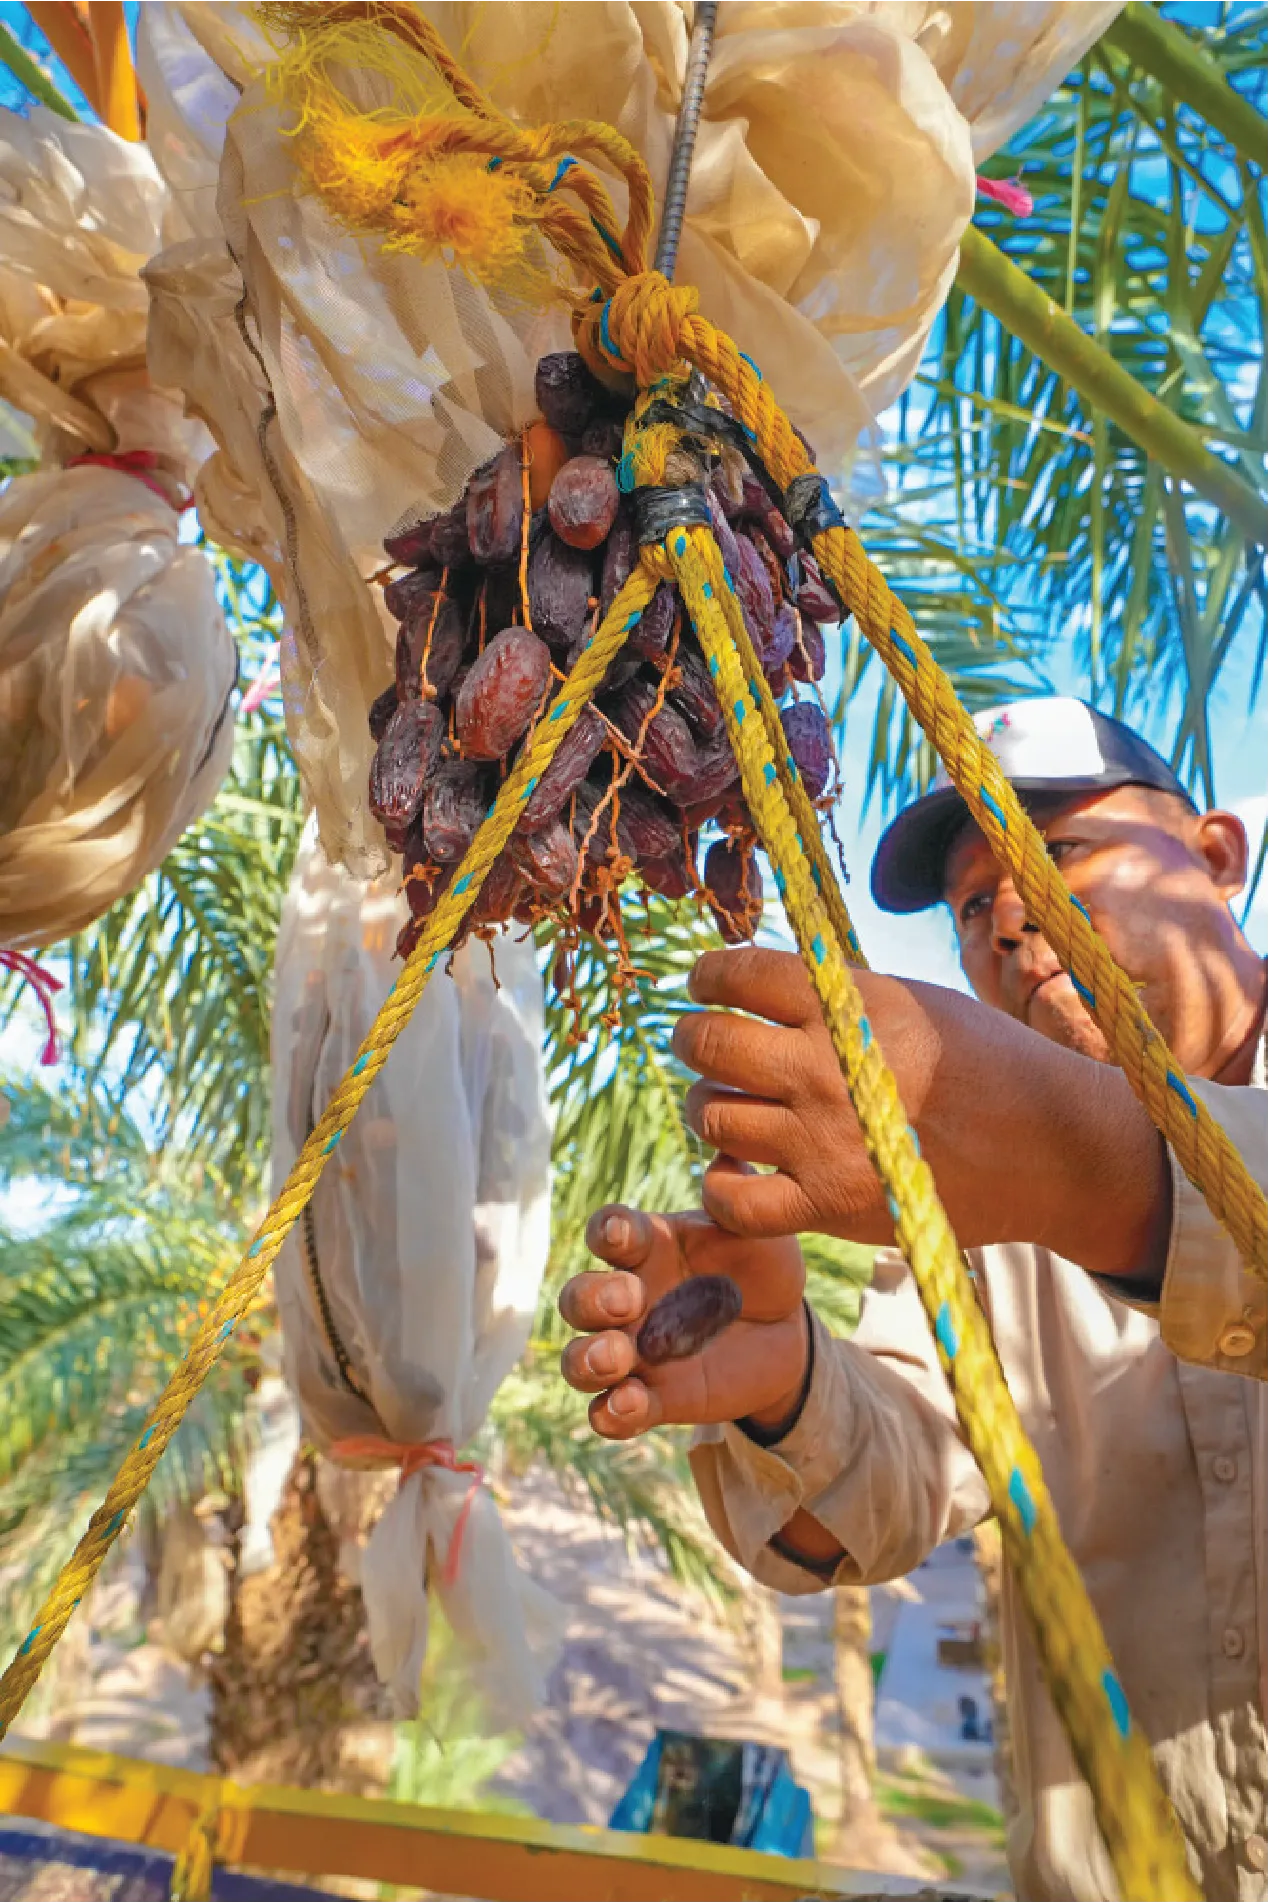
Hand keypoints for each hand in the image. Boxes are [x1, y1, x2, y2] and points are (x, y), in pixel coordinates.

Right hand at [558, 1204, 806, 1439]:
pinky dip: (610, 1413)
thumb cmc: (762, 1265)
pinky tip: (630, 1405)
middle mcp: (629, 1298)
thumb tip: (730, 1160)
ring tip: (617, 1359)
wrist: (788, 1330)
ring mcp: (636, 1351)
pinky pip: (610, 1413)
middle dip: (590, 1300)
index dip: (605, 1232)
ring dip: (586, 1360)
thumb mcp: (757, 1230)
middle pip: (578, 1298)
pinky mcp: (652, 1398)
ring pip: (579, 1359)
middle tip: (628, 1301)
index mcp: (648, 1247)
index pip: (607, 1233)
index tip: (622, 1235)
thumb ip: (739, 1197)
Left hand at [673, 947, 1168, 1277]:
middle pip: (709, 1044)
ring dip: (704, 1106)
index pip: (738, 973)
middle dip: (691, 1036)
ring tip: (726, 1102)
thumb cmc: (980, 1061)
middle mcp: (826, 1069)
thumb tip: (750, 978)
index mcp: (847, 1006)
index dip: (706, 975)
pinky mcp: (828, 1206)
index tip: (704, 982)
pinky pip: (732, 1200)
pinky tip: (738, 1168)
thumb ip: (830, 992)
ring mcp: (822, 1141)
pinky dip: (720, 1184)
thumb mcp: (910, 999)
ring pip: (710, 1117)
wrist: (1048, 1146)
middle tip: (699, 1039)